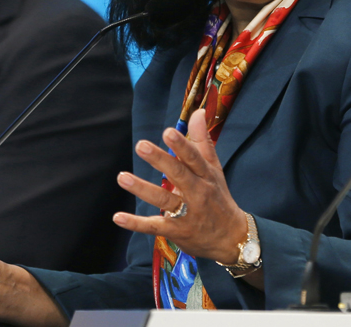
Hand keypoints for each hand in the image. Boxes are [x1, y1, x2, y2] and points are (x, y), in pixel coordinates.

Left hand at [113, 109, 247, 263]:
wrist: (232, 238)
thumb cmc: (218, 197)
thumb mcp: (214, 169)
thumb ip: (202, 141)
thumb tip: (198, 112)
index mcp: (206, 176)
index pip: (194, 158)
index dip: (182, 145)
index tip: (168, 131)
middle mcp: (198, 193)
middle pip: (179, 175)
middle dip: (160, 160)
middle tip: (141, 145)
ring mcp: (187, 213)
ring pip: (163, 199)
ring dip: (142, 188)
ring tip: (122, 177)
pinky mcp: (177, 231)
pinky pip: (155, 226)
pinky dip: (136, 223)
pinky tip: (118, 217)